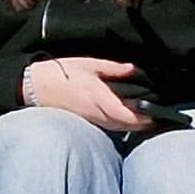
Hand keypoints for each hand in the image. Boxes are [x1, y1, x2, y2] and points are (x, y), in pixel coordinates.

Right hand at [25, 55, 150, 132]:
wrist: (35, 87)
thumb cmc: (61, 73)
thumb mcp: (89, 64)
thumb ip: (113, 68)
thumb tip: (134, 69)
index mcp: (100, 98)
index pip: (129, 116)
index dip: (146, 118)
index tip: (158, 113)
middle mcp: (98, 114)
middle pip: (127, 126)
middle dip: (144, 123)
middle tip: (158, 115)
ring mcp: (91, 120)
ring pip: (119, 128)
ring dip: (133, 125)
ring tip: (146, 117)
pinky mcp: (86, 122)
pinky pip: (109, 127)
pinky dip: (121, 124)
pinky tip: (126, 117)